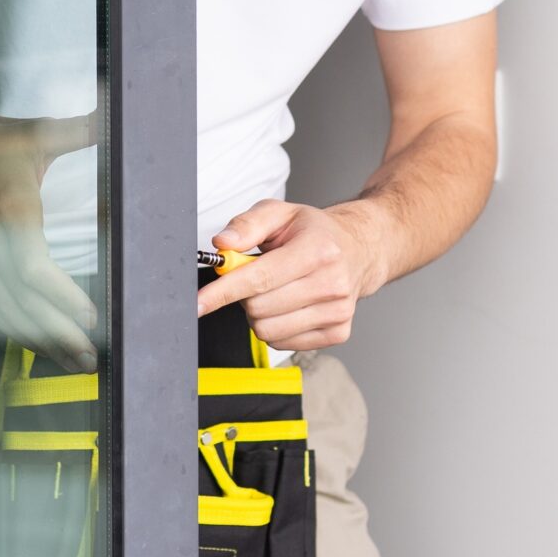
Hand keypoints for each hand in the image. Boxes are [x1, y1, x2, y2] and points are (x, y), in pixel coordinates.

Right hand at [0, 106, 101, 372]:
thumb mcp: (37, 132)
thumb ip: (82, 130)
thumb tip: (117, 114)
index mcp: (9, 210)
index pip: (33, 270)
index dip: (61, 298)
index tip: (90, 316)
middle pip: (21, 300)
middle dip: (57, 334)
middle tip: (89, 356)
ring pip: (2, 308)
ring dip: (36, 338)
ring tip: (69, 359)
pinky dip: (11, 326)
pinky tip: (33, 341)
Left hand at [195, 198, 396, 352]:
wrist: (359, 250)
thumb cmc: (314, 232)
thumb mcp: (279, 213)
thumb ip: (246, 225)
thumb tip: (221, 244)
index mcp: (318, 250)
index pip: (258, 279)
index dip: (222, 292)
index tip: (198, 303)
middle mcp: (332, 284)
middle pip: (258, 308)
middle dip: (243, 296)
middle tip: (256, 277)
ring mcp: (338, 312)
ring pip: (267, 331)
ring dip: (258, 314)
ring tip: (274, 291)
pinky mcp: (338, 333)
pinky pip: (283, 343)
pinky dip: (275, 327)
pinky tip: (288, 306)